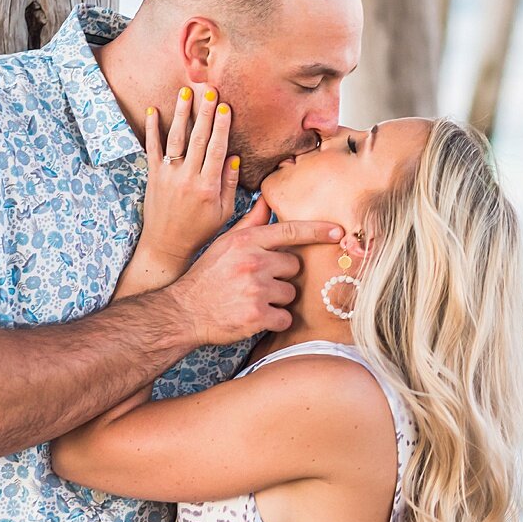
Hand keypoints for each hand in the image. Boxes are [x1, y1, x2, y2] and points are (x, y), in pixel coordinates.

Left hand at [138, 84, 239, 265]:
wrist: (167, 244)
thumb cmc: (200, 229)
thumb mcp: (223, 212)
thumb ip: (228, 184)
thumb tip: (233, 157)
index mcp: (208, 187)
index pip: (217, 150)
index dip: (222, 127)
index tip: (226, 108)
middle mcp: (187, 178)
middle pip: (198, 139)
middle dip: (205, 113)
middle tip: (210, 91)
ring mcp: (168, 175)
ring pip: (176, 139)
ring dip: (181, 114)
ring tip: (186, 92)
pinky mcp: (153, 175)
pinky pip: (152, 148)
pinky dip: (153, 129)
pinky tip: (154, 110)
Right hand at [165, 195, 343, 347]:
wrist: (184, 311)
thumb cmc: (207, 276)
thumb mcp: (225, 243)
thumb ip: (250, 223)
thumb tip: (267, 200)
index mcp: (247, 242)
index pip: (290, 231)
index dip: (318, 231)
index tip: (339, 231)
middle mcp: (253, 262)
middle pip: (294, 267)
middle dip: (283, 276)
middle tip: (259, 282)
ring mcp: (256, 289)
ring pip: (291, 294)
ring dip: (278, 300)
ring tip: (253, 300)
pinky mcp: (258, 315)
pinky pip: (285, 318)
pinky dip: (275, 320)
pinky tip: (256, 317)